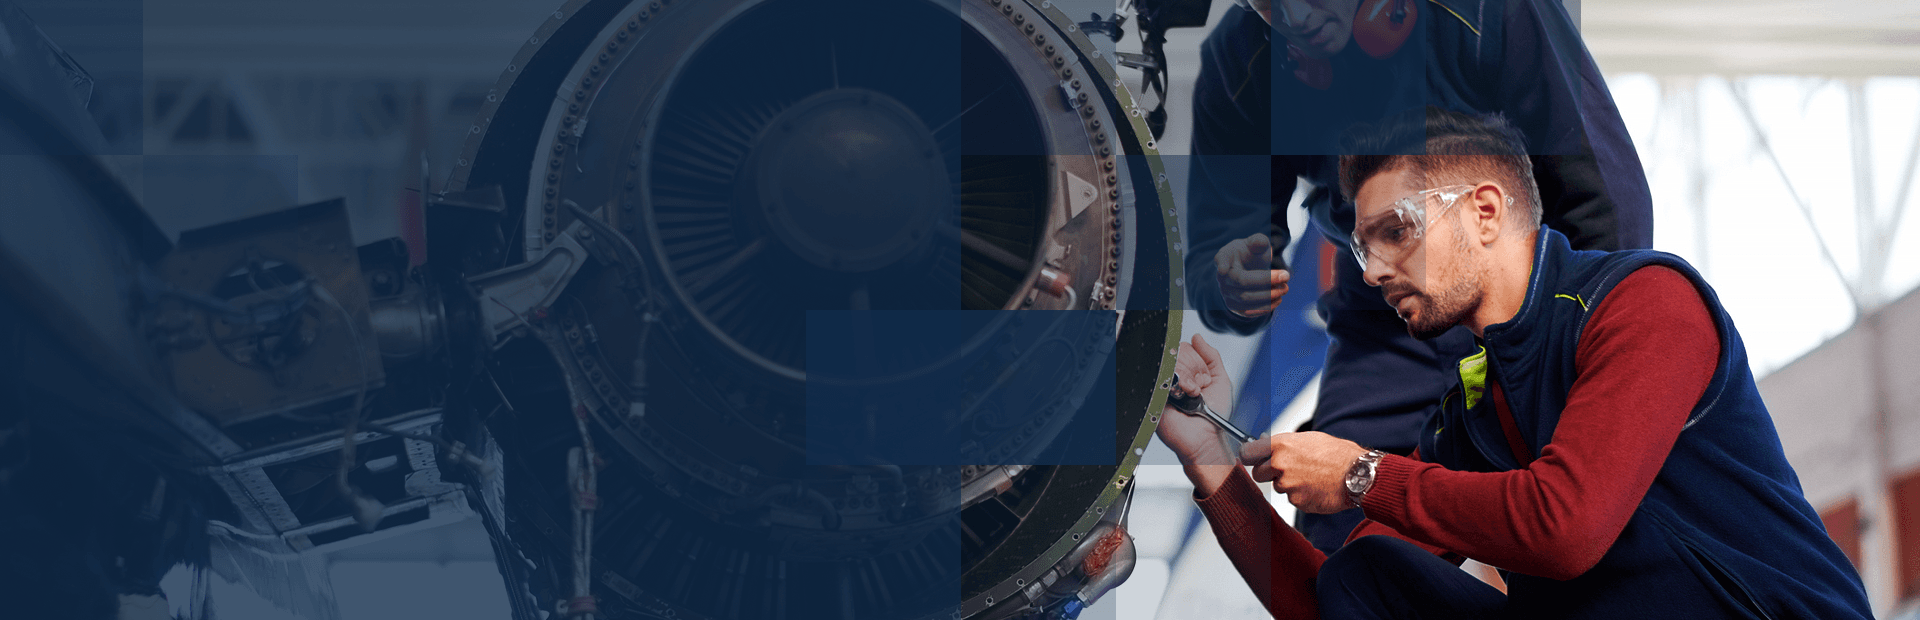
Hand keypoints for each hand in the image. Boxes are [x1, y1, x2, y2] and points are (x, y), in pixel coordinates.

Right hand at [1156, 334, 1238, 494]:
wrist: (1205, 439)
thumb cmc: (1214, 418)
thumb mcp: (1221, 380)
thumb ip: (1212, 356)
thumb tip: (1197, 338)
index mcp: (1188, 371)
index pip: (1184, 348)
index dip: (1195, 359)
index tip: (1203, 377)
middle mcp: (1174, 377)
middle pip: (1175, 352)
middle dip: (1191, 368)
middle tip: (1198, 387)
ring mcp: (1163, 385)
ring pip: (1168, 362)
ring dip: (1186, 377)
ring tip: (1192, 394)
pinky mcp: (1155, 394)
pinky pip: (1160, 376)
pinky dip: (1177, 384)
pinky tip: (1184, 395)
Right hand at [1214, 233, 1288, 318]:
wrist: (1245, 270)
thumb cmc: (1250, 254)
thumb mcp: (1254, 244)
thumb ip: (1258, 241)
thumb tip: (1261, 243)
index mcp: (1224, 258)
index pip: (1222, 261)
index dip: (1222, 265)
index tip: (1224, 269)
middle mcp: (1222, 278)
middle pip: (1242, 282)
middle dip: (1266, 281)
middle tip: (1286, 276)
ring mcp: (1226, 293)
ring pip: (1245, 299)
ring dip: (1268, 296)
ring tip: (1285, 289)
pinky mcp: (1234, 307)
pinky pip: (1247, 311)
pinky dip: (1264, 308)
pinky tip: (1278, 300)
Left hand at [1248, 432, 1370, 513]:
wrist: (1358, 474)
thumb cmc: (1337, 454)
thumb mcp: (1308, 439)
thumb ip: (1284, 444)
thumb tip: (1267, 447)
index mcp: (1280, 445)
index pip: (1247, 453)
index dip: (1248, 456)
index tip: (1249, 458)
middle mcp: (1280, 465)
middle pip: (1258, 474)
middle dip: (1269, 473)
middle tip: (1288, 470)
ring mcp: (1287, 485)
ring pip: (1278, 487)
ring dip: (1289, 484)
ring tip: (1311, 477)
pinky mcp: (1297, 501)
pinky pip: (1293, 499)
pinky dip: (1302, 495)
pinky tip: (1316, 487)